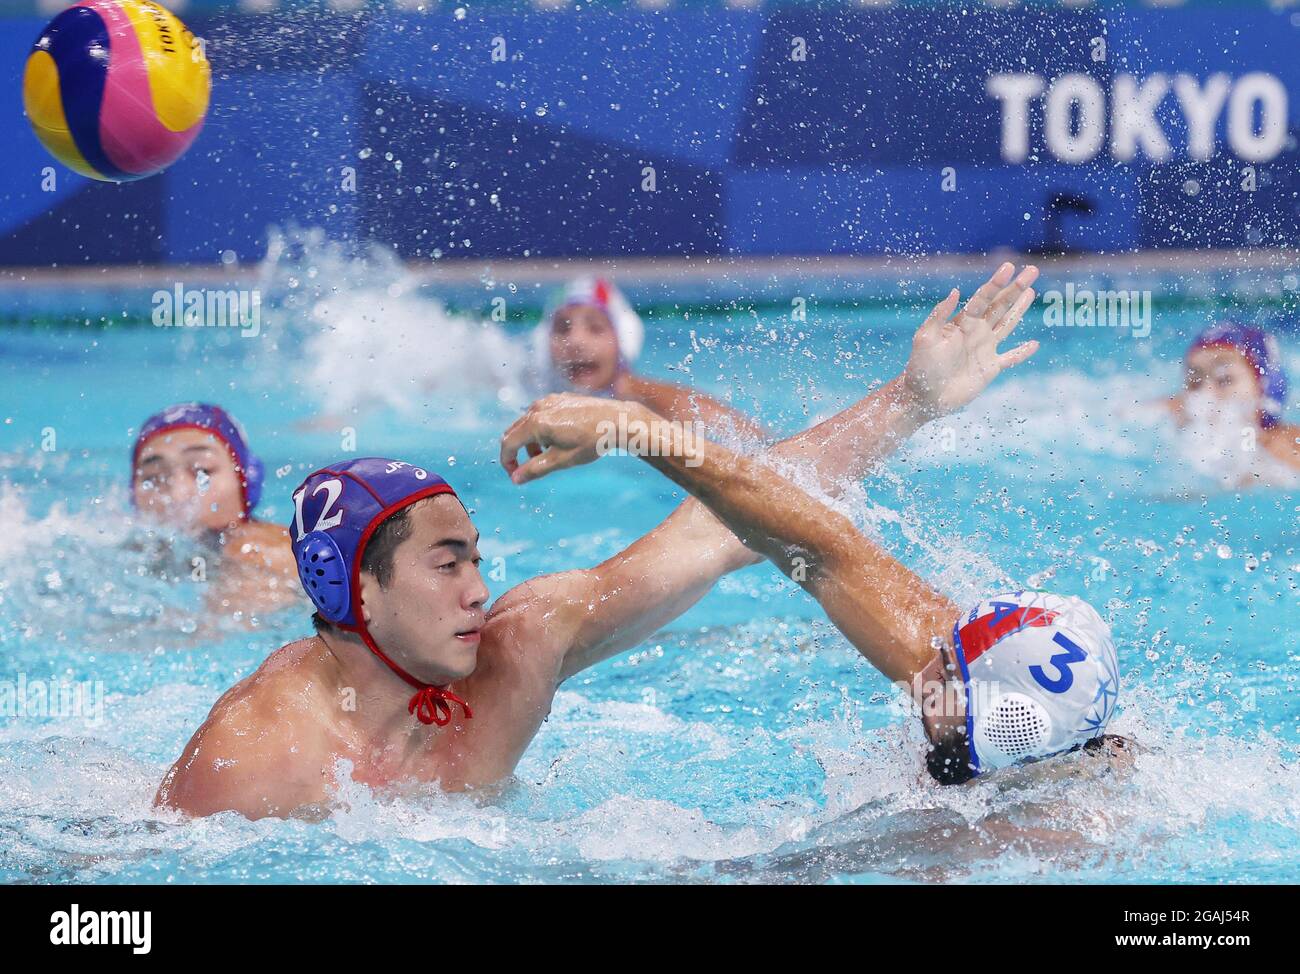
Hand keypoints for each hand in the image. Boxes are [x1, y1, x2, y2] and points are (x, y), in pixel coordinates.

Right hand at [500, 393, 637, 484]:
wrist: (617, 421)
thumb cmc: (591, 441)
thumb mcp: (561, 460)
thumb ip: (535, 469)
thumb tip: (515, 479)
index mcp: (536, 423)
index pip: (508, 444)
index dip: (507, 462)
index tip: (514, 475)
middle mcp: (538, 408)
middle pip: (513, 432)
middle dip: (516, 452)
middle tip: (527, 469)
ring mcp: (548, 401)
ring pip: (526, 423)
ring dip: (529, 441)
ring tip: (547, 455)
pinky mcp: (558, 398)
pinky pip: (539, 414)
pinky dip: (540, 430)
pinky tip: (557, 440)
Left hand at [902, 262, 1039, 419]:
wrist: (924, 397)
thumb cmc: (920, 368)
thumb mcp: (925, 338)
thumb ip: (939, 315)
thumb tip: (956, 291)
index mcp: (962, 323)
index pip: (983, 298)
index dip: (996, 283)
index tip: (1009, 267)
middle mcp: (975, 332)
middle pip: (1000, 306)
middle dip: (1015, 289)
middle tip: (1031, 270)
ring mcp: (985, 349)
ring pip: (1007, 324)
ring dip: (1019, 309)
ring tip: (1031, 291)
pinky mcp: (990, 368)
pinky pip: (1011, 358)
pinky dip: (1022, 352)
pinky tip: (1034, 344)